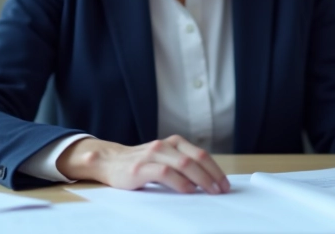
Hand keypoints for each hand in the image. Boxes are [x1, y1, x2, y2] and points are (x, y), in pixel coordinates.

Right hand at [56, 135, 230, 193]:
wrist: (109, 162)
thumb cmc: (141, 164)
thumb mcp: (165, 159)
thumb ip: (183, 165)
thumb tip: (210, 181)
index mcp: (174, 142)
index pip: (201, 154)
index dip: (216, 169)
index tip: (225, 184)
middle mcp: (165, 145)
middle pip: (196, 158)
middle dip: (212, 175)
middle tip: (221, 190)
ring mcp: (152, 154)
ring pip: (184, 163)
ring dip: (201, 178)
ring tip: (210, 191)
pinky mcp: (141, 167)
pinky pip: (165, 172)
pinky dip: (180, 182)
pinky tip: (189, 191)